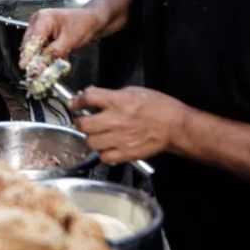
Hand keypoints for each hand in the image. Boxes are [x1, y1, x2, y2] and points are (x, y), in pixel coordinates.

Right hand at [20, 7, 110, 68]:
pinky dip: (46, 57)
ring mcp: (40, 29)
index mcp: (43, 19)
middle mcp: (38, 22)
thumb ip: (53, 53)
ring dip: (40, 60)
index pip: (31, 40)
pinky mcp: (45, 35)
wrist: (94, 20)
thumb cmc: (84, 24)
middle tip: (36, 74)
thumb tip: (40, 66)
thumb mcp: (69, 40)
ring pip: (35, 49)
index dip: (28, 55)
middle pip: (30, 45)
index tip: (26, 68)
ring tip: (46, 71)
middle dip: (33, 60)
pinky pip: (41, 49)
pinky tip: (53, 64)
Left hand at [70, 86, 190, 164]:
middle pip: (83, 124)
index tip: (74, 103)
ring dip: (91, 138)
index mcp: (118, 101)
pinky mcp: (126, 153)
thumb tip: (96, 100)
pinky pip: (104, 157)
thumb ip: (112, 96)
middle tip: (84, 121)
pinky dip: (103, 153)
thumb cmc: (159, 107)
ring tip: (97, 135)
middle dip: (80, 122)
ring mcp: (119, 138)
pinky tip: (107, 147)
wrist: (176, 127)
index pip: (88, 98)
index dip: (76, 101)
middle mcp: (116, 120)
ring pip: (90, 142)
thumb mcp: (134, 91)